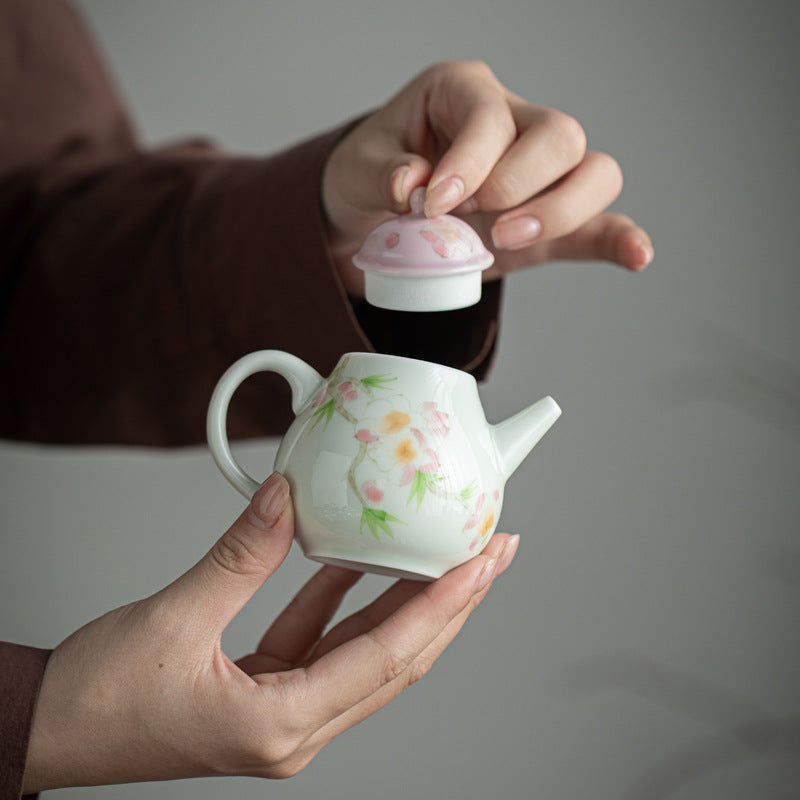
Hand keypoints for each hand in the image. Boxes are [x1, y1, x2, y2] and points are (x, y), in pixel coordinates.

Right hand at [23, 473, 517, 791]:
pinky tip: (358, 565)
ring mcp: (283, 713)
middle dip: (451, 605)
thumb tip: (286, 496)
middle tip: (493, 554)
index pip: (389, 657)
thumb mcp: (174, 618)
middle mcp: (294, 729)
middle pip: (397, 659)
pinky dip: (344, 603)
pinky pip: (321, 642)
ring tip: (445, 557)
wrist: (47, 726)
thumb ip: (239, 554)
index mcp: (280, 725)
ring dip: (407, 603)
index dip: (444, 605)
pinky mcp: (264, 692)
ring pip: (367, 652)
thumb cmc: (98, 698)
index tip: (484, 561)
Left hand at [322, 60, 652, 295]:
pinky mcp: (547, 223)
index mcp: (463, 93)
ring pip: (592, 173)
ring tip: (505, 239)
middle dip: (517, 183)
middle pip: (559, 135)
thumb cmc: (370, 179)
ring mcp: (538, 176)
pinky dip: (617, 239)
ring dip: (559, 211)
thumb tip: (410, 185)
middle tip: (469, 219)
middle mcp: (512, 125)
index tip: (434, 205)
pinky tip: (635, 254)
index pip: (490, 116)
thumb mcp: (356, 170)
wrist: (373, 219)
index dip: (469, 162)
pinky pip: (597, 224)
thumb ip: (379, 173)